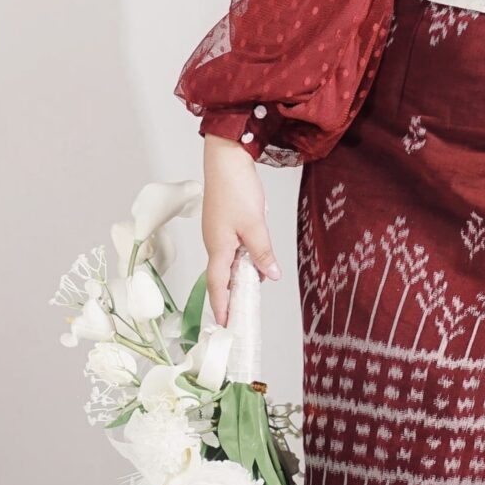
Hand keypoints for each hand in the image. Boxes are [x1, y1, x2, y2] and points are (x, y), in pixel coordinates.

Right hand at [202, 133, 279, 325]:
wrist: (226, 158)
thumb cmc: (236, 189)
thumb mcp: (255, 224)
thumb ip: (262, 252)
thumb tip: (271, 275)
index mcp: (218, 248)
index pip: (218, 285)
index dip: (222, 307)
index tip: (225, 326)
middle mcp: (214, 243)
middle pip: (222, 276)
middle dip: (231, 296)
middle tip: (242, 314)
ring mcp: (217, 232)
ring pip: (228, 262)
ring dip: (239, 276)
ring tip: (254, 289)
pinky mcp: (223, 223)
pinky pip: (232, 249)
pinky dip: (242, 259)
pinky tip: (255, 258)